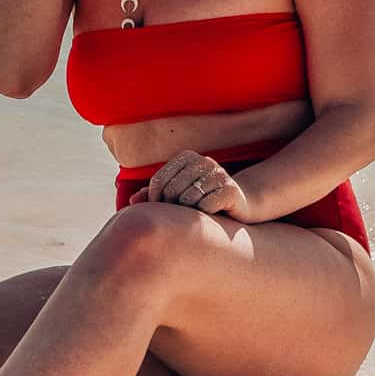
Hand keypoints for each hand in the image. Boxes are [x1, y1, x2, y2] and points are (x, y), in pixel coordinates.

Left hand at [128, 150, 253, 222]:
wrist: (242, 205)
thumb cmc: (203, 201)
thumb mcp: (178, 196)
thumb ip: (155, 196)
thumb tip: (132, 202)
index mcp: (188, 157)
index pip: (158, 180)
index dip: (153, 200)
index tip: (160, 212)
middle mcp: (204, 161)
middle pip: (171, 190)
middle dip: (170, 209)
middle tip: (178, 218)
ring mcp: (218, 174)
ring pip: (187, 200)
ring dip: (188, 214)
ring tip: (196, 216)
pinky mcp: (230, 190)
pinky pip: (205, 207)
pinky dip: (204, 216)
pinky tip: (211, 217)